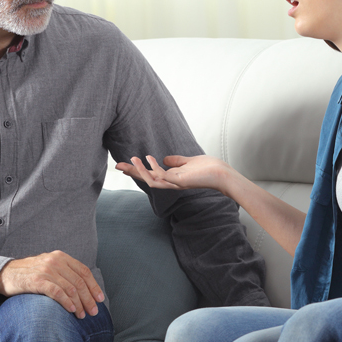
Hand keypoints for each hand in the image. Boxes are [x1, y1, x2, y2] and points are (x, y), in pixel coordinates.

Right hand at [0, 251, 104, 317]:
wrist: (5, 274)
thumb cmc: (30, 274)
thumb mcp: (49, 267)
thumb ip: (65, 273)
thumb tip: (85, 290)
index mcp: (61, 257)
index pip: (84, 272)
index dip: (94, 286)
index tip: (100, 299)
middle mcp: (55, 261)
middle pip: (79, 282)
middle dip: (89, 298)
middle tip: (93, 312)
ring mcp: (46, 270)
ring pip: (71, 288)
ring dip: (79, 304)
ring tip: (82, 315)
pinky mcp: (37, 280)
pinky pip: (57, 292)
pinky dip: (67, 302)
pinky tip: (71, 310)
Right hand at [115, 155, 231, 191]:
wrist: (223, 175)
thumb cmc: (209, 169)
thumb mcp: (189, 161)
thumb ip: (176, 161)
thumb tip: (165, 159)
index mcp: (172, 178)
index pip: (151, 175)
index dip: (138, 171)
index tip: (125, 165)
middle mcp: (171, 183)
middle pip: (147, 180)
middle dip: (133, 173)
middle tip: (118, 166)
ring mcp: (176, 183)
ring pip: (152, 181)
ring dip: (140, 171)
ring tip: (131, 160)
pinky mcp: (181, 181)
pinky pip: (163, 176)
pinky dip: (154, 168)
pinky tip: (149, 158)